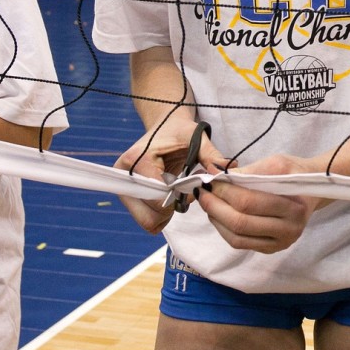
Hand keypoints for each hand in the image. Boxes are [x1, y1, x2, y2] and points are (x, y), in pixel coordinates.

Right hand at [114, 119, 229, 234]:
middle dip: (173, 208)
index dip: (180, 197)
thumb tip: (226, 171)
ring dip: (168, 213)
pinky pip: (147, 220)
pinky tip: (171, 197)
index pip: (159, 196)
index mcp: (137, 160)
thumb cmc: (179, 132)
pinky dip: (162, 214)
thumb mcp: (196, 137)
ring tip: (179, 193)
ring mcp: (123, 189)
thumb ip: (211, 155)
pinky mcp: (128, 197)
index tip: (193, 186)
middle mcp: (123, 176)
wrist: (164, 128)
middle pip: (150, 214)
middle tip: (187, 192)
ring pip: (148, 221)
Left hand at [196, 152, 324, 253]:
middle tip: (202, 192)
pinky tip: (218, 215)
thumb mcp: (276, 163)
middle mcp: (289, 231)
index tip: (210, 180)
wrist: (313, 189)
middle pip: (240, 223)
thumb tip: (215, 174)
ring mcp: (280, 243)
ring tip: (207, 203)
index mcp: (294, 208)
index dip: (225, 192)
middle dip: (215, 207)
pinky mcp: (271, 249)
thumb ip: (248, 172)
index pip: (249, 202)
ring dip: (216, 220)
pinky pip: (240, 243)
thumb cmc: (295, 173)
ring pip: (237, 238)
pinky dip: (223, 230)